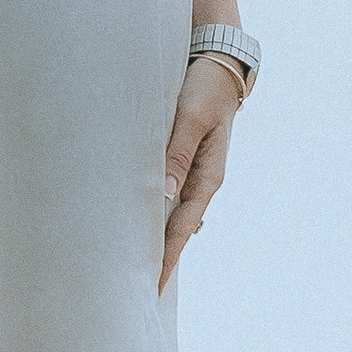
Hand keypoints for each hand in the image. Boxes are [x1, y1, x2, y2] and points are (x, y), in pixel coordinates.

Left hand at [160, 56, 241, 291]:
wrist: (217, 60)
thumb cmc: (205, 87)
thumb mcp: (192, 118)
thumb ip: (177, 154)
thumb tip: (163, 193)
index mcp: (208, 175)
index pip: (182, 227)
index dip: (166, 258)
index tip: (152, 287)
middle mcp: (201, 179)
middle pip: (177, 228)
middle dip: (159, 258)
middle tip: (137, 290)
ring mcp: (192, 170)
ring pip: (170, 213)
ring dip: (154, 237)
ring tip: (133, 265)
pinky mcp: (181, 157)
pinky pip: (165, 194)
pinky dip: (152, 212)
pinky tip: (138, 224)